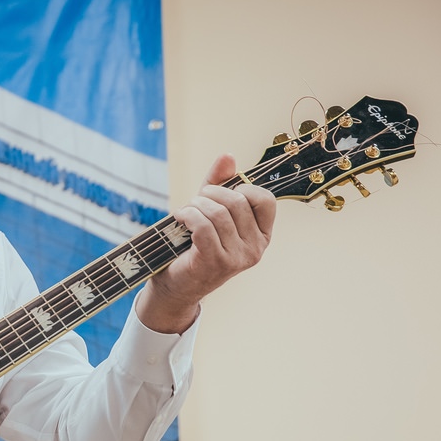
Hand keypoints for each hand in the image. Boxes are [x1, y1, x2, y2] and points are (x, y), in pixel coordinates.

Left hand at [138, 153, 275, 332]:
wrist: (175, 284)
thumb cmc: (194, 244)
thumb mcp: (210, 210)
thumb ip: (220, 184)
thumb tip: (227, 156)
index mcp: (262, 234)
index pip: (266, 199)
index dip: (241, 187)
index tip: (220, 194)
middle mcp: (256, 248)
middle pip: (238, 202)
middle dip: (211, 194)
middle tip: (195, 202)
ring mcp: (237, 258)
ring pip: (219, 213)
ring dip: (195, 205)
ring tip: (185, 211)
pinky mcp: (215, 262)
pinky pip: (203, 227)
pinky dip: (188, 216)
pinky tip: (179, 218)